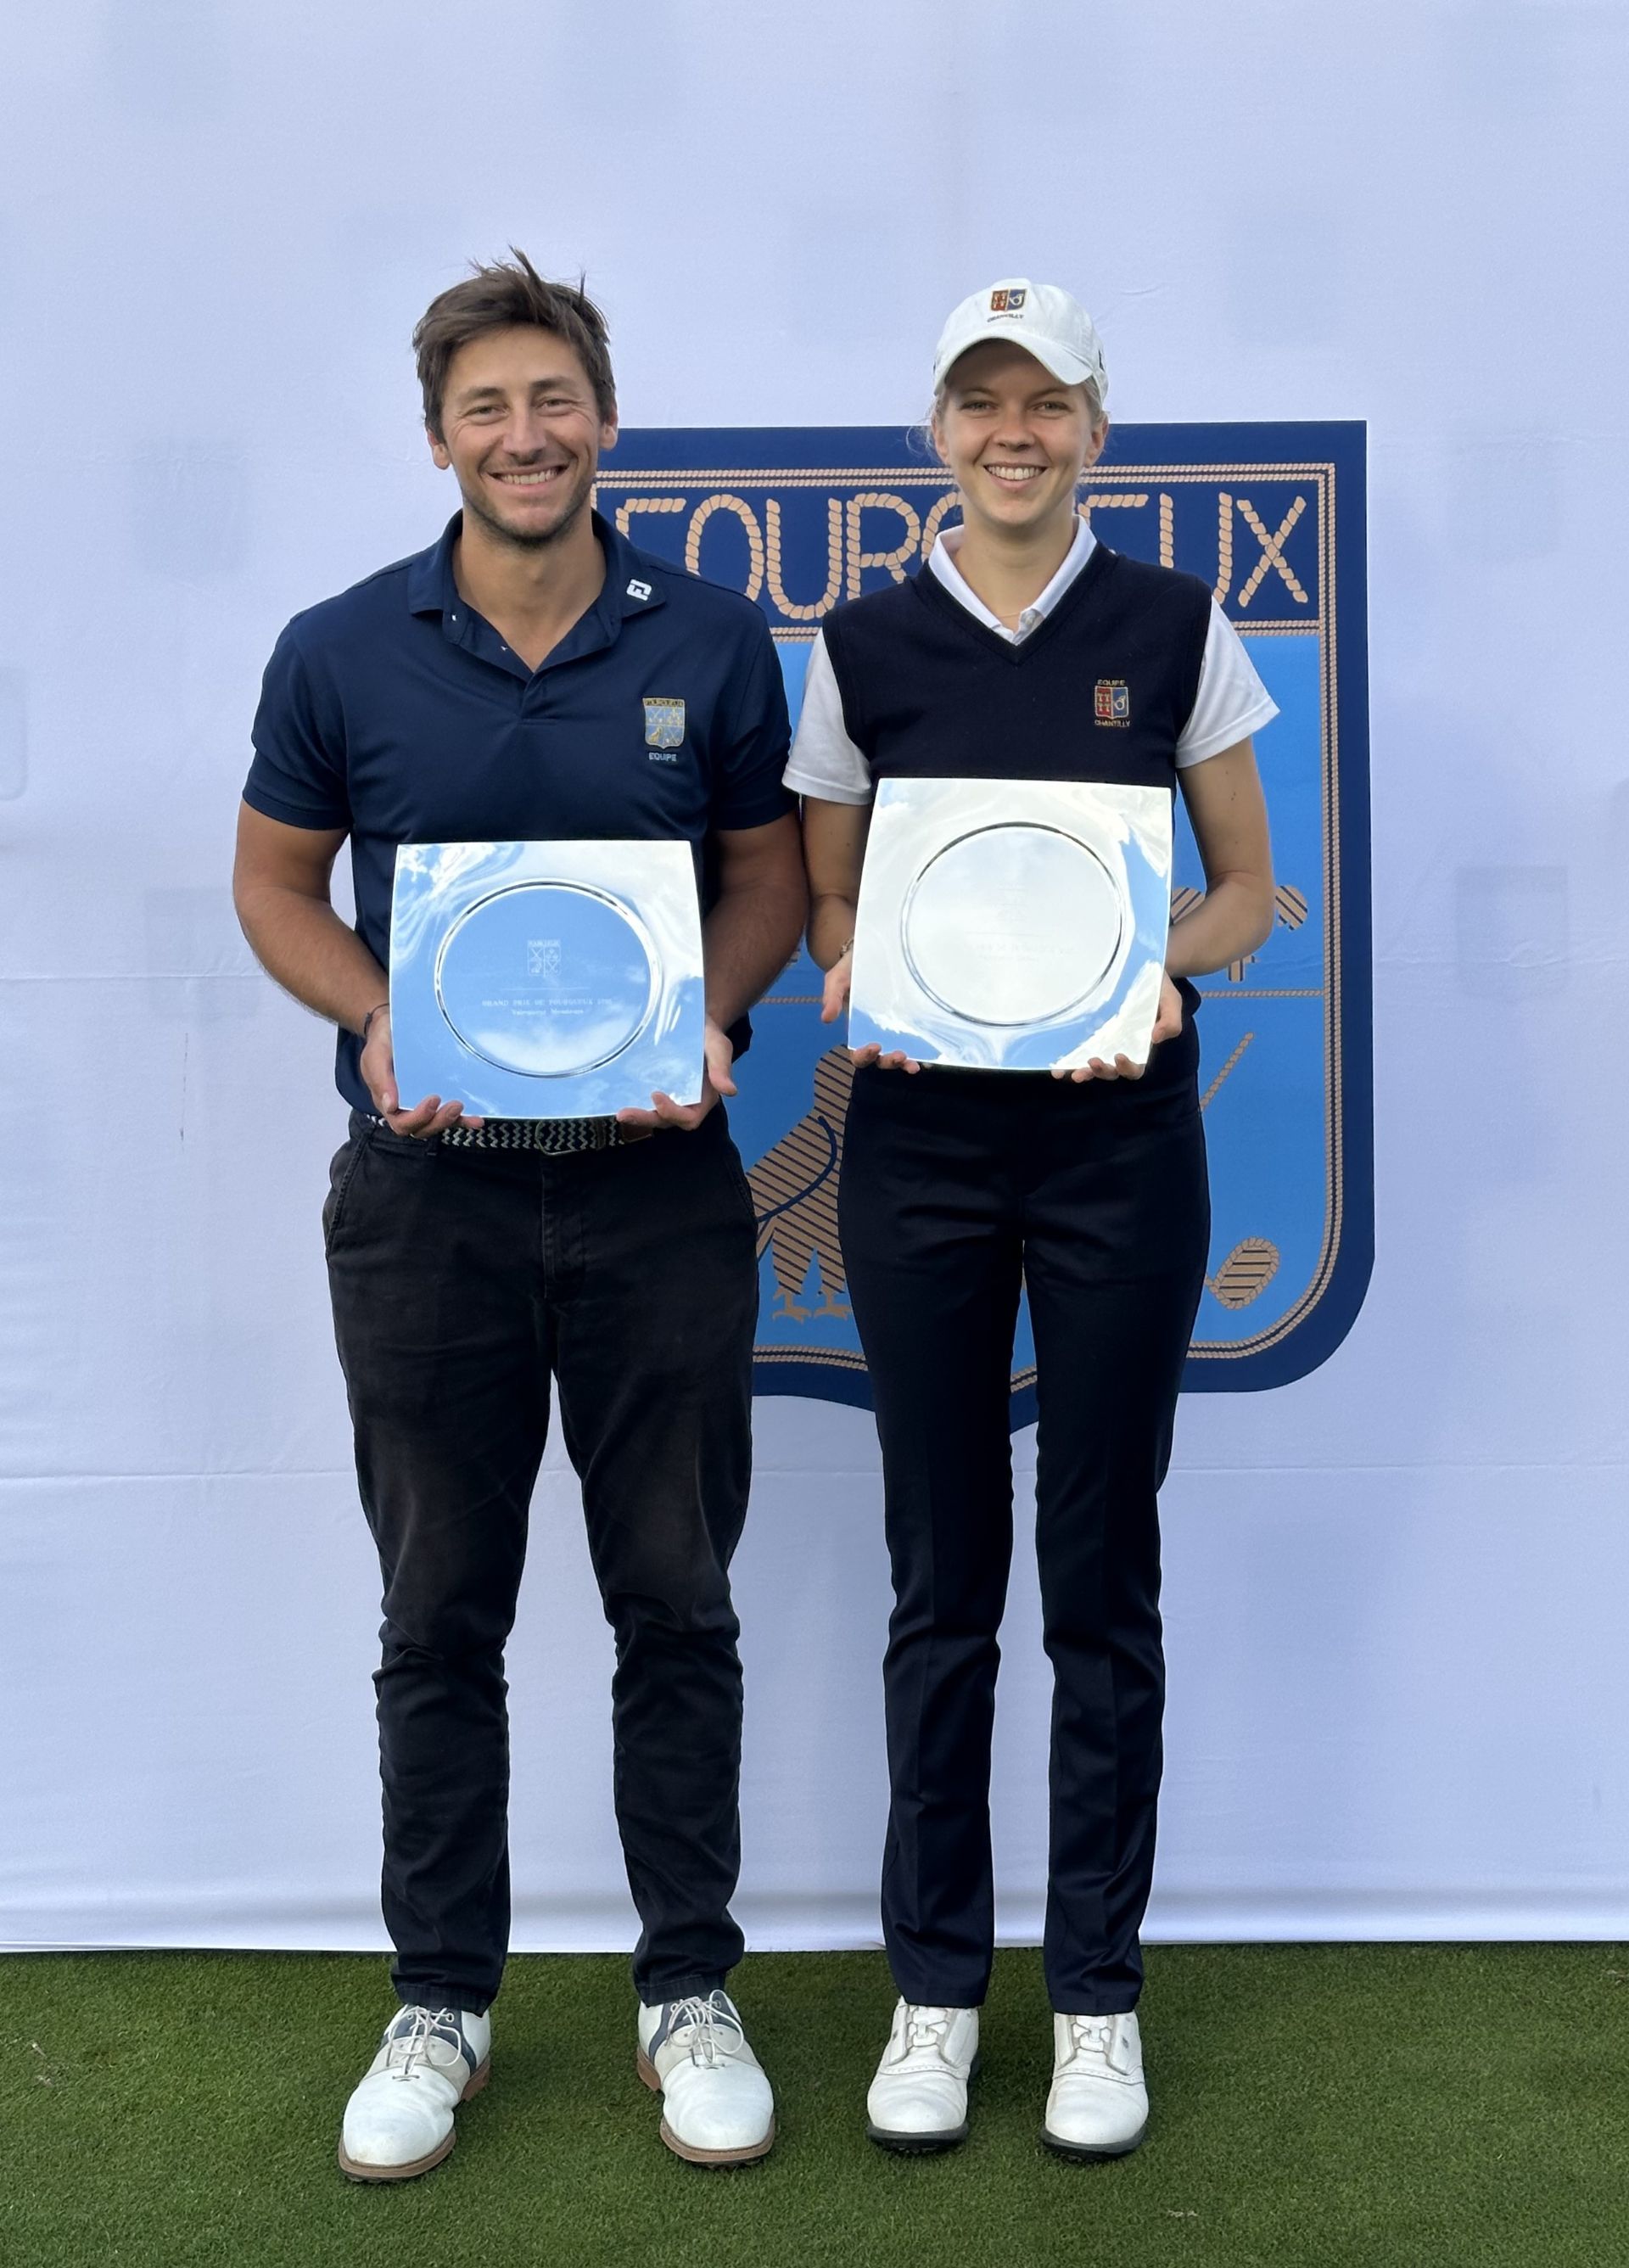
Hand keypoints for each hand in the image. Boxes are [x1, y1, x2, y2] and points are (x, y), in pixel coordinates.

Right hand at [361, 1004, 484, 1137]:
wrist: (390, 1026)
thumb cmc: (382, 1043)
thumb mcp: (375, 1056)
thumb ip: (380, 1079)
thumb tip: (390, 1105)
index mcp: (388, 1102)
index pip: (401, 1123)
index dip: (418, 1118)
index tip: (433, 1099)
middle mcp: (406, 1108)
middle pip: (422, 1128)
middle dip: (440, 1121)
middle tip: (455, 1105)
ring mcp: (424, 1104)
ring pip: (437, 1124)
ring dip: (452, 1121)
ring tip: (463, 1108)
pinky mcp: (439, 1098)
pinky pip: (451, 1115)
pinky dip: (464, 1119)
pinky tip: (477, 1120)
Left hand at [616, 1017, 736, 1133]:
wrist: (694, 1022)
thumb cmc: (709, 1036)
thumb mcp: (718, 1046)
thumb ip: (722, 1068)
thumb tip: (730, 1092)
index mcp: (704, 1099)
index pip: (689, 1118)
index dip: (673, 1113)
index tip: (656, 1095)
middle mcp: (685, 1103)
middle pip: (666, 1121)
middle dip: (645, 1119)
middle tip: (623, 1113)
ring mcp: (669, 1097)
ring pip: (653, 1116)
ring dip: (636, 1116)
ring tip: (619, 1112)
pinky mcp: (653, 1087)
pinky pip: (643, 1102)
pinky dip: (632, 1102)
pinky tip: (615, 1097)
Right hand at [822, 944, 920, 1072]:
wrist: (872, 951)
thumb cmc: (851, 968)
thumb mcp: (838, 979)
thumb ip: (832, 998)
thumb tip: (826, 1019)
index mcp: (857, 1030)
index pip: (859, 1053)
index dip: (864, 1056)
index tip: (873, 1046)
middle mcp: (877, 1034)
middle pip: (881, 1060)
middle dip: (889, 1062)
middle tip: (899, 1055)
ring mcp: (896, 1030)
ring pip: (900, 1056)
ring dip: (906, 1064)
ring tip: (914, 1065)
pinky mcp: (912, 1021)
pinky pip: (918, 1042)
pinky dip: (923, 1054)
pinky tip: (931, 1058)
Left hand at [1051, 972, 1183, 1083]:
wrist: (1142, 966)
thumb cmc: (1158, 987)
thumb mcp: (1171, 1001)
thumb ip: (1170, 1021)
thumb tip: (1156, 1039)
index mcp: (1140, 1045)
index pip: (1135, 1067)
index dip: (1127, 1067)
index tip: (1120, 1056)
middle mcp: (1119, 1047)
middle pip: (1110, 1071)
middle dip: (1101, 1072)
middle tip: (1093, 1062)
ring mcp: (1102, 1041)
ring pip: (1091, 1065)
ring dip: (1082, 1072)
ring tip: (1072, 1073)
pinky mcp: (1088, 1030)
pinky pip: (1077, 1049)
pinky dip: (1067, 1061)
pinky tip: (1056, 1067)